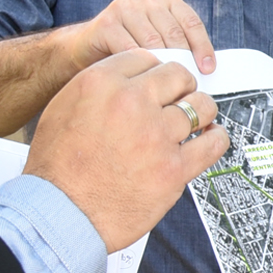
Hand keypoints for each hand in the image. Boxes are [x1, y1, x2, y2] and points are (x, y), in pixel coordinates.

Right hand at [24, 51, 226, 250]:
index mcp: (102, 83)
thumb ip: (98, 89)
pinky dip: (216, 138)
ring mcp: (156, 135)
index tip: (158, 84)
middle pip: (177, 75)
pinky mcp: (174, 168)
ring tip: (195, 120)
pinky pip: (213, 143)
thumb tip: (128, 81)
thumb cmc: (56, 169)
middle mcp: (131, 103)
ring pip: (200, 106)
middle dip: (180, 86)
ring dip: (200, 111)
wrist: (59, 214)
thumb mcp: (62, 109)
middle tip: (179, 99)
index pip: (145, 58)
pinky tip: (210, 138)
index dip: (154, 72)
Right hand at [68, 0, 214, 75]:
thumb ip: (179, 45)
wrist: (85, 48)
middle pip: (173, 32)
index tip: (208, 69)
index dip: (202, 47)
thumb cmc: (127, 46)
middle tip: (188, 83)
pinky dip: (140, 67)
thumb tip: (204, 68)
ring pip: (152, 41)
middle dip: (183, 60)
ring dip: (162, 66)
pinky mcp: (106, 22)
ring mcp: (124, 7)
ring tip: (169, 87)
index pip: (191, 22)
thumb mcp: (158, 40)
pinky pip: (129, 49)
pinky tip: (144, 82)